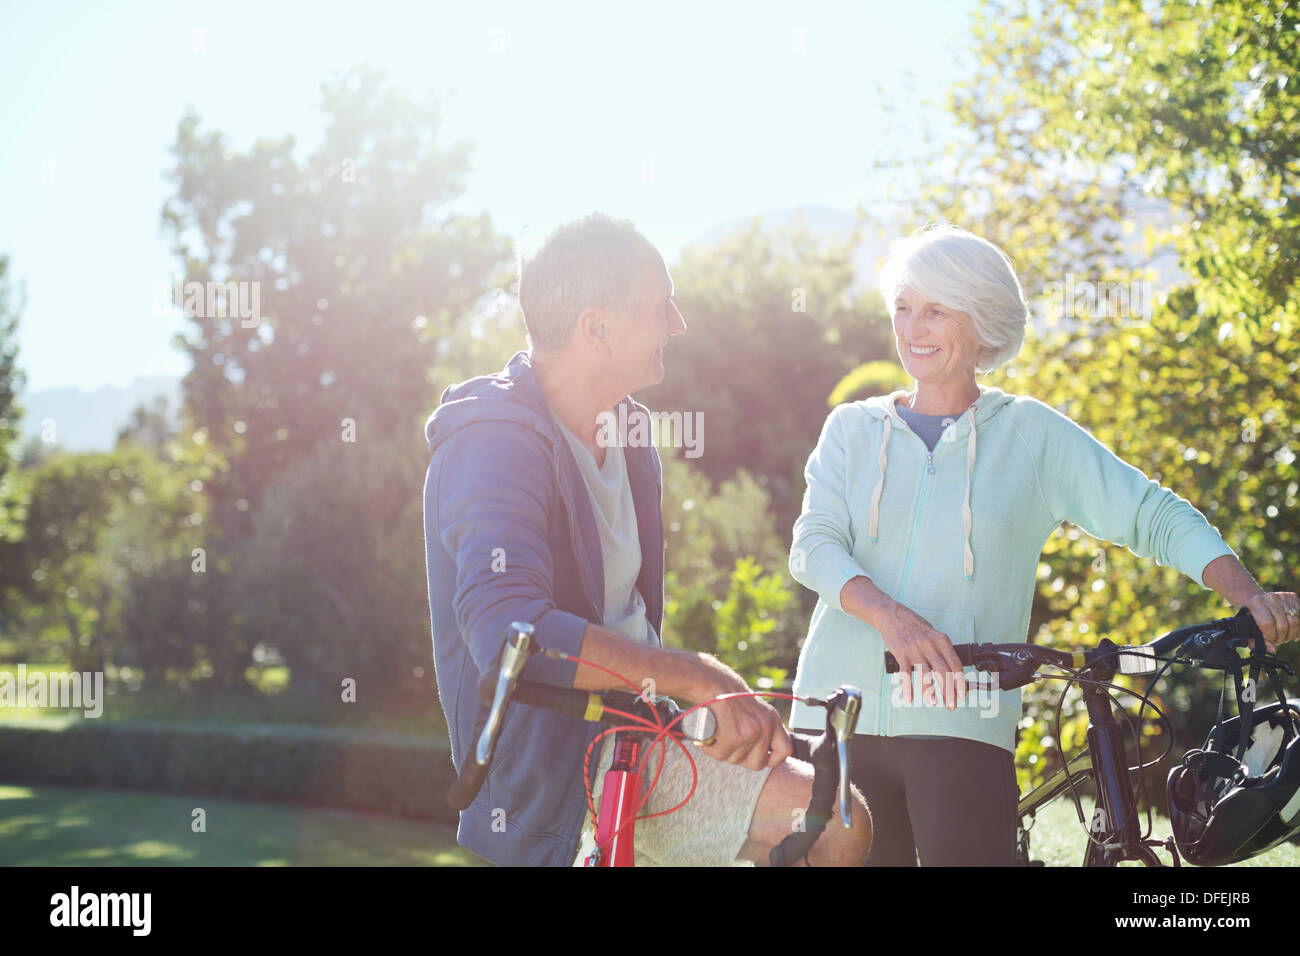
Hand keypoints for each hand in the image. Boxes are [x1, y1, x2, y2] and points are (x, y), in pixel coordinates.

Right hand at [691, 655, 791, 771]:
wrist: (712, 683)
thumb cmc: (729, 696)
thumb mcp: (755, 710)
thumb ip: (762, 729)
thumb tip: (764, 754)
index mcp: (772, 720)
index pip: (785, 750)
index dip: (773, 759)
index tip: (762, 759)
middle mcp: (765, 727)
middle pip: (757, 763)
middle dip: (742, 759)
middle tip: (730, 746)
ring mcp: (750, 734)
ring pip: (736, 760)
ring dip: (724, 751)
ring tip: (718, 734)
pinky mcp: (733, 738)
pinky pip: (721, 755)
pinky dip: (712, 748)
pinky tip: (709, 735)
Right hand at [877, 600, 966, 709]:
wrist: (892, 616)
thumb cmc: (914, 626)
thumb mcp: (933, 634)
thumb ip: (941, 650)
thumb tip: (951, 671)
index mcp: (941, 640)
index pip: (955, 664)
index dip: (960, 682)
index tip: (961, 695)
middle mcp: (930, 645)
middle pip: (943, 671)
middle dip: (949, 691)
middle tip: (951, 705)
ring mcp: (915, 649)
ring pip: (925, 673)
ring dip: (929, 690)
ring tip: (932, 703)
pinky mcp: (901, 653)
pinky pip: (905, 673)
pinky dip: (907, 687)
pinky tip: (909, 698)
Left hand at [1243, 591, 1299, 653]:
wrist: (1258, 601)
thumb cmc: (1253, 618)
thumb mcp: (1248, 629)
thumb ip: (1255, 642)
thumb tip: (1273, 649)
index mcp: (1256, 603)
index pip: (1267, 623)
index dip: (1271, 635)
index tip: (1270, 638)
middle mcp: (1270, 598)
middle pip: (1283, 625)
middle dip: (1282, 637)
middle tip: (1279, 639)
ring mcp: (1283, 596)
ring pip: (1295, 622)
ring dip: (1292, 634)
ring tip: (1286, 636)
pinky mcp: (1293, 596)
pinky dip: (1299, 628)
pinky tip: (1293, 631)